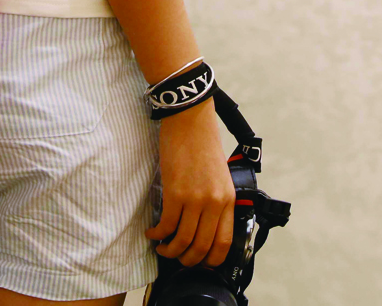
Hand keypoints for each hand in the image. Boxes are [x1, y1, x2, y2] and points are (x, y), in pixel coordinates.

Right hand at [148, 101, 236, 267]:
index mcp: (228, 200)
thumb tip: (205, 227)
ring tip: (162, 247)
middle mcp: (214, 203)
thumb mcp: (220, 176)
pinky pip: (166, 225)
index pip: (223, 243)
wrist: (190, 119)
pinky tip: (152, 232)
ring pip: (182, 241)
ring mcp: (195, 199)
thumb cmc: (203, 143)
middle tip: (177, 258)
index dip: (210, 260)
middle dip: (187, 260)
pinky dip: (157, 234)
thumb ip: (216, 202)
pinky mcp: (175, 193)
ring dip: (169, 251)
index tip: (199, 262)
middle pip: (201, 247)